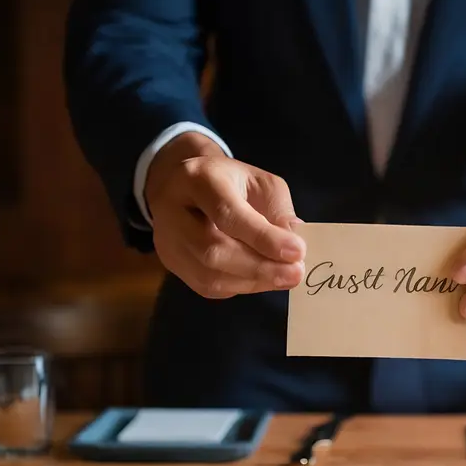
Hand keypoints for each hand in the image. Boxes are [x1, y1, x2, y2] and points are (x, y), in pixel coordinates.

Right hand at [145, 132, 305, 298]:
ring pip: (208, 274)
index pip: (227, 213)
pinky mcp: (172, 262)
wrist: (188, 187)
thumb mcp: (259, 183)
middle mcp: (172, 210)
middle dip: (260, 267)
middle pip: (213, 249)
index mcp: (197, 178)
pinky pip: (208, 286)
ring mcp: (167, 240)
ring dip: (254, 281)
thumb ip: (278, 211)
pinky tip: (263, 279)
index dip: (263, 237)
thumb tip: (294, 249)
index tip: (297, 252)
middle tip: (295, 272)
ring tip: (285, 277)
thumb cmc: (230, 183)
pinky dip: (242, 286)